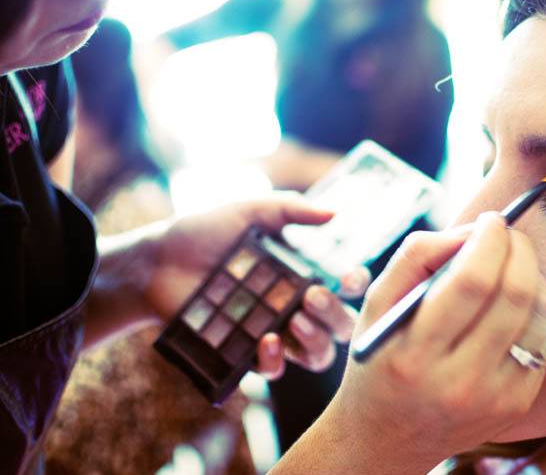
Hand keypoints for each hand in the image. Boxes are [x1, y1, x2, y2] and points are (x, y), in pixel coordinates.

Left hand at [143, 191, 369, 378]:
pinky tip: (265, 340)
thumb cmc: (202, 232)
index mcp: (301, 270)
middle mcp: (294, 303)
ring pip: (318, 354)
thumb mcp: (248, 211)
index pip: (345, 284)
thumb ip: (290, 209)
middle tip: (311, 297)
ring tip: (294, 320)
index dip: (356, 284)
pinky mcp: (246, 352)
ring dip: (316, 341)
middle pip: (339, 324)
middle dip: (336, 315)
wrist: (155, 262)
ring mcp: (273, 330)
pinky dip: (275, 360)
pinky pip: (274, 369)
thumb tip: (333, 212)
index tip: (347, 276)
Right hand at [322, 212, 545, 470]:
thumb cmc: (380, 359)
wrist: (387, 438)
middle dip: (519, 248)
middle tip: (508, 233)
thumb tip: (471, 232)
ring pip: (538, 313)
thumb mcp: (376, 306)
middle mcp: (459, 382)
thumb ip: (416, 258)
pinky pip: (543, 339)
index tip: (491, 219)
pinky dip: (535, 308)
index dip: (490, 239)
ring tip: (510, 265)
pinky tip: (513, 302)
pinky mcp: (518, 405)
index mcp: (415, 353)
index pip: (472, 281)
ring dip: (532, 274)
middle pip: (514, 293)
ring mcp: (495, 397)